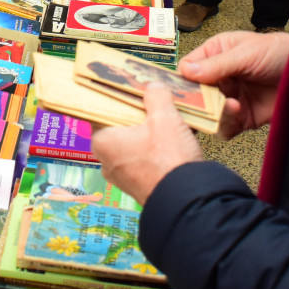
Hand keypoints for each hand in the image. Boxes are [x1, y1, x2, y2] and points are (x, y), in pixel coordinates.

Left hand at [90, 84, 203, 205]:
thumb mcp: (165, 118)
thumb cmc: (168, 162)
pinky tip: (173, 140)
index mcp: (102, 141)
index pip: (103, 109)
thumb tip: (154, 87)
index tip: (132, 88)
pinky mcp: (138, 184)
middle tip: (155, 101)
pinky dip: (156, 148)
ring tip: (169, 120)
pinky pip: (143, 158)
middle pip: (120, 125)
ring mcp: (122, 174)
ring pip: (134, 142)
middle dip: (138, 113)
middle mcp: (106, 159)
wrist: (186, 201)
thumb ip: (156, 96)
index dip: (119, 96)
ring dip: (150, 131)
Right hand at [178, 29, 288, 139]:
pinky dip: (226, 124)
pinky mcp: (243, 117)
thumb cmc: (278, 52)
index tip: (183, 90)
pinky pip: (225, 127)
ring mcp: (230, 98)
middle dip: (197, 102)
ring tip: (231, 105)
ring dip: (214, 112)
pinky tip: (238, 112)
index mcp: (214, 54)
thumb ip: (217, 64)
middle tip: (202, 104)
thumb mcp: (246, 53)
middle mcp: (219, 78)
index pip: (188, 69)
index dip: (183, 81)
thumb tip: (186, 71)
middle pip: (194, 95)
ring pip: (207, 113)